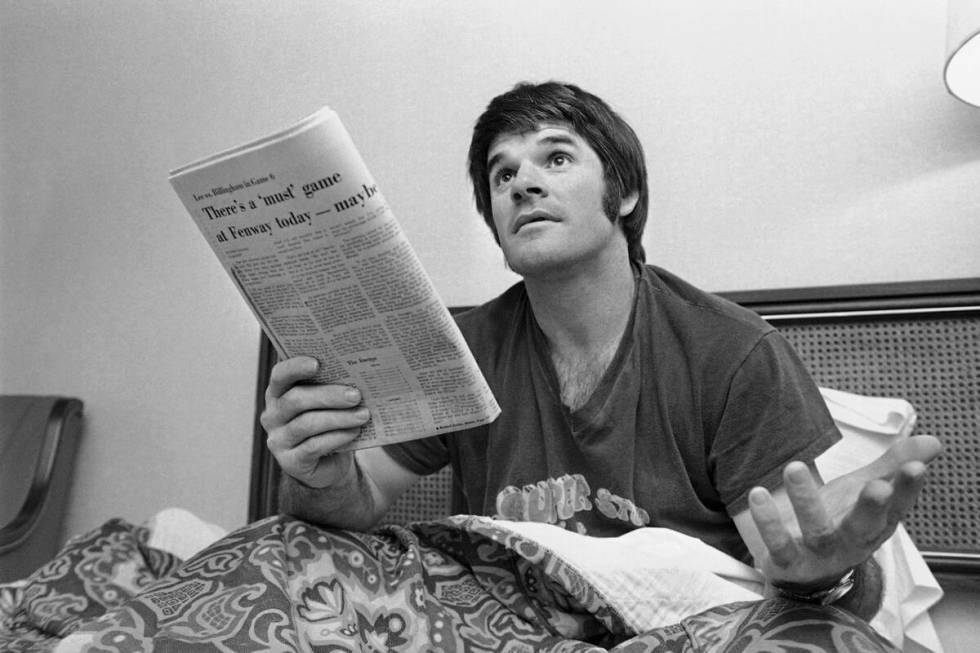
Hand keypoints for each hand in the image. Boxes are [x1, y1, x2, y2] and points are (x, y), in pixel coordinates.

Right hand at [261, 356, 370, 488]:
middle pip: (296, 399)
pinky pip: (314, 446)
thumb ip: (332, 386)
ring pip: (307, 424)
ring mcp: (278, 440)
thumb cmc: (329, 424)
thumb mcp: (328, 403)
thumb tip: (358, 373)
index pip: (280, 375)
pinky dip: (337, 437)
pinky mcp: (290, 462)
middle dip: (328, 395)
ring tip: (363, 415)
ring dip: (339, 418)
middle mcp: (273, 415)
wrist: (329, 465)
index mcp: (278, 393)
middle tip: (356, 395)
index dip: (295, 367)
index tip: (318, 363)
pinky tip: (354, 432)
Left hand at [747, 435, 941, 586]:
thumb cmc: (840, 522)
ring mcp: (819, 554)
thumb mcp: (865, 493)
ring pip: (816, 530)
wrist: (806, 574)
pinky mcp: (788, 561)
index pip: (897, 506)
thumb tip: (933, 440)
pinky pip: (778, 543)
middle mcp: (851, 541)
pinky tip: (757, 494)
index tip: (916, 468)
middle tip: (878, 486)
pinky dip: (768, 521)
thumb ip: (892, 466)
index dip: (907, 489)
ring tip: (794, 467)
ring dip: (806, 500)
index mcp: (875, 524)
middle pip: (864, 526)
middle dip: (871, 506)